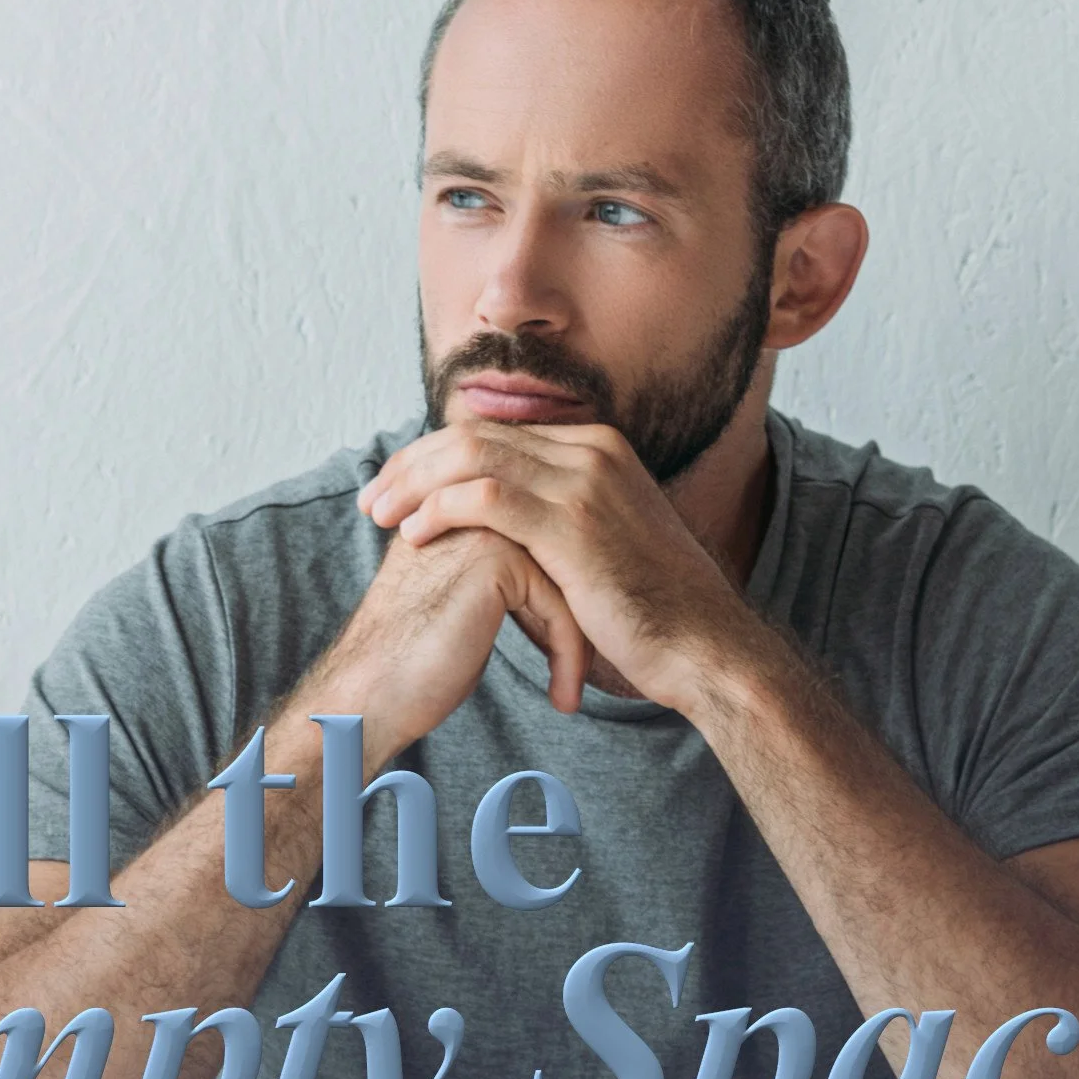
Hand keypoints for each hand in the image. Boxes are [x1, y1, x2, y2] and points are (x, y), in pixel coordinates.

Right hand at [311, 519, 590, 759]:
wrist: (370, 692)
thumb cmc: (412, 662)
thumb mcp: (461, 602)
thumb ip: (500, 578)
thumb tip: (551, 589)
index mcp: (460, 509)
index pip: (544, 539)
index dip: (565, 594)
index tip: (572, 647)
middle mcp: (472, 505)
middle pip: (562, 553)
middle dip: (583, 613)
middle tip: (590, 665)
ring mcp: (484, 526)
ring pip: (568, 576)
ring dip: (579, 641)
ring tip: (574, 687)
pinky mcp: (497, 560)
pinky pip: (560, 603)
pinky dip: (569, 657)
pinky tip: (564, 699)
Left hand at [357, 421, 747, 709]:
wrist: (705, 647)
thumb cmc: (653, 614)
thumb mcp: (605, 548)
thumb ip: (560, 522)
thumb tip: (508, 530)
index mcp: (599, 449)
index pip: (497, 432)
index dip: (436, 455)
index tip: (397, 488)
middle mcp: (592, 451)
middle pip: (476, 434)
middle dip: (413, 463)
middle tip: (373, 498)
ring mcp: (585, 482)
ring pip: (472, 456)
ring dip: (415, 483)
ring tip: (381, 515)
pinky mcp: (574, 523)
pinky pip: (486, 497)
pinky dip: (441, 510)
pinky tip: (416, 535)